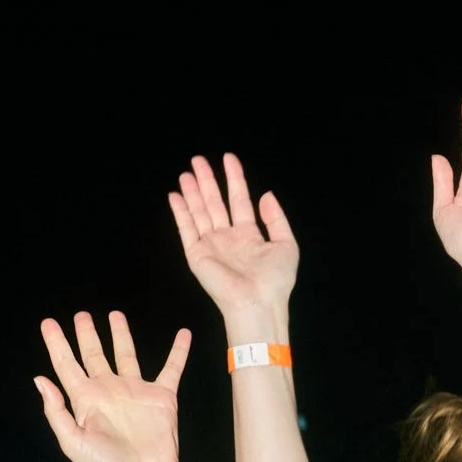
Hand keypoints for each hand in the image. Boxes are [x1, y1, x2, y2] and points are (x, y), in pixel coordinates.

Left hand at [34, 312, 193, 461]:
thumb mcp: (72, 442)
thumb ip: (56, 411)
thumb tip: (40, 379)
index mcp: (85, 400)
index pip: (66, 365)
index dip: (56, 344)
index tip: (48, 323)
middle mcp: (109, 391)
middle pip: (94, 355)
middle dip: (86, 334)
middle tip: (80, 315)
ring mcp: (136, 392)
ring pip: (127, 355)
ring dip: (121, 335)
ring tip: (115, 315)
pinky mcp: (162, 397)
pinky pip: (171, 368)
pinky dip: (178, 351)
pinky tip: (183, 334)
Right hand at [170, 155, 298, 329]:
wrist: (257, 302)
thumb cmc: (276, 280)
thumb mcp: (286, 245)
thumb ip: (276, 219)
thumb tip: (266, 194)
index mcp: (250, 236)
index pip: (239, 200)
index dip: (234, 179)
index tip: (228, 158)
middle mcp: (228, 238)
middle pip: (215, 202)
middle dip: (208, 180)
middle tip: (198, 159)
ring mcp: (211, 245)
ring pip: (199, 212)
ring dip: (192, 191)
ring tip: (187, 172)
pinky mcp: (196, 254)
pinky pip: (186, 228)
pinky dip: (180, 212)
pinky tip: (176, 195)